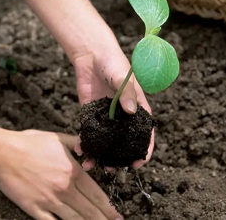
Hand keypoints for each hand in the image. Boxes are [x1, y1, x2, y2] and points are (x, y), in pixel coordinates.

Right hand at [0, 130, 121, 219]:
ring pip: (75, 219)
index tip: (117, 215)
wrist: (3, 153)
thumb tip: (89, 146)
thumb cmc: (30, 143)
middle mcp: (65, 189)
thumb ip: (78, 144)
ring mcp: (50, 201)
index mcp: (73, 172)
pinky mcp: (35, 208)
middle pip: (89, 210)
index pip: (97, 194)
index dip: (109, 207)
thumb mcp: (59, 138)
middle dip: (103, 219)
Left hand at [73, 47, 153, 169]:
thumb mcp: (123, 76)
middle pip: (124, 142)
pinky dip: (85, 143)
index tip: (139, 163)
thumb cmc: (113, 62)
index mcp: (137, 108)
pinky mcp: (91, 114)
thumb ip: (127, 93)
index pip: (145, 133)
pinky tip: (80, 151)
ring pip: (105, 141)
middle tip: (113, 170)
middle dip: (119, 159)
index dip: (144, 150)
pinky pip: (89, 133)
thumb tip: (131, 111)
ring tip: (93, 166)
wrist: (92, 54)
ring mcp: (106, 117)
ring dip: (100, 155)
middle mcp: (123, 116)